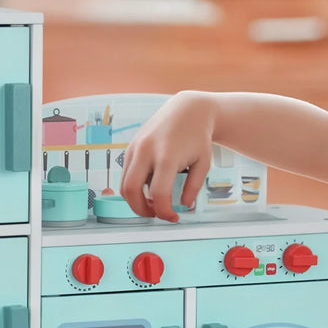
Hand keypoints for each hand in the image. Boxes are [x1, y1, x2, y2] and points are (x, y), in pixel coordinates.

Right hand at [120, 92, 215, 221]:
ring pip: (123, 185)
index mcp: (167, 156)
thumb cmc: (197, 137)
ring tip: (154, 203)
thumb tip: (183, 206)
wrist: (188, 110)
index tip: (173, 217)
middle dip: (141, 210)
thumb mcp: (203, 163)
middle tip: (156, 215)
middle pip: (131, 191)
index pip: (158, 194)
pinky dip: (134, 187)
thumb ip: (193, 188)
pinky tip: (150, 188)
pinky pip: (125, 174)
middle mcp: (146, 151)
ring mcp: (135, 148)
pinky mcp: (130, 147)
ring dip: (135, 200)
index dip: (164, 212)